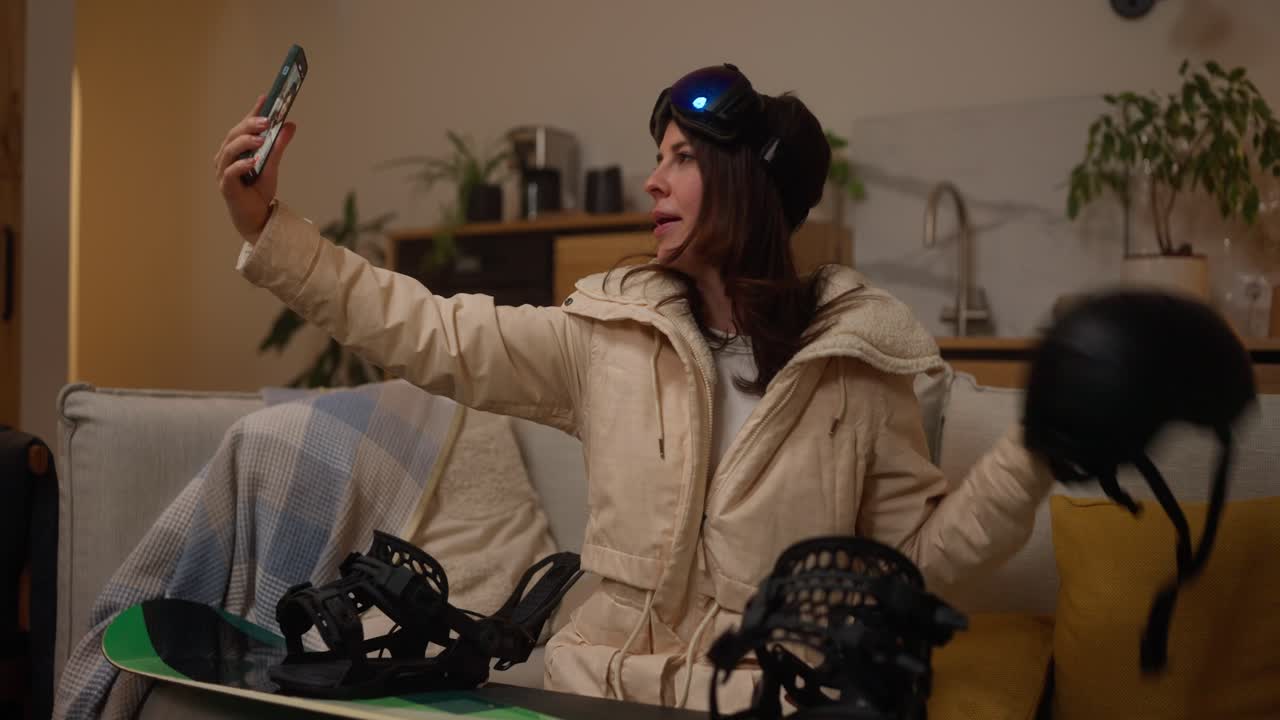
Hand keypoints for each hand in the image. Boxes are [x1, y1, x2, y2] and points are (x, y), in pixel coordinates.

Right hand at [214, 95, 296, 241]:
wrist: (257, 218)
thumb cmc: (259, 191)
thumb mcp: (272, 165)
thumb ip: (278, 146)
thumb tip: (290, 125)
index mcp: (235, 149)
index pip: (243, 126)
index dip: (253, 111)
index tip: (266, 97)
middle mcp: (226, 158)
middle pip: (233, 135)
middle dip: (250, 126)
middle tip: (267, 121)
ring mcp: (223, 172)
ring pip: (229, 151)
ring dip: (245, 142)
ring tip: (261, 139)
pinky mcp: (226, 187)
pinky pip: (230, 173)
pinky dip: (241, 165)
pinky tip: (253, 161)